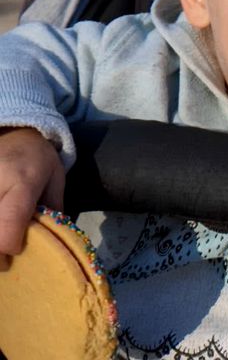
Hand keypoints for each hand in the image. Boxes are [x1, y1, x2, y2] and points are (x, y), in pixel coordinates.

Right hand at [0, 127, 64, 260]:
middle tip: (3, 260)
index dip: (11, 245)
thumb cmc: (38, 158)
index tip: (17, 249)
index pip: (10, 223)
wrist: (15, 133)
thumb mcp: (55, 180)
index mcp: (23, 181)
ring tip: (0, 246)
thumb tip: (52, 243)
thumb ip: (53, 211)